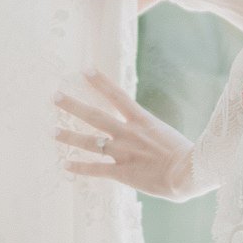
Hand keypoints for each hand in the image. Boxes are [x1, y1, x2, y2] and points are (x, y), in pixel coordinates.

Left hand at [52, 68, 197, 200]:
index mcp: (143, 121)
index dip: (100, 82)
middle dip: (73, 106)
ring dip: (69, 136)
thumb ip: (156, 136)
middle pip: (95, 116)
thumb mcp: (170, 137)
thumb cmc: (191, 156)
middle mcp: (128, 134)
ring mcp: (123, 153)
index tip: (84, 69)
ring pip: (90, 142)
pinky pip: (96, 169)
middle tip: (55, 96)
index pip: (117, 96)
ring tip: (52, 131)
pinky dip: (79, 168)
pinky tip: (64, 166)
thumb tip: (156, 140)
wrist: (189, 172)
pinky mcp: (122, 173)